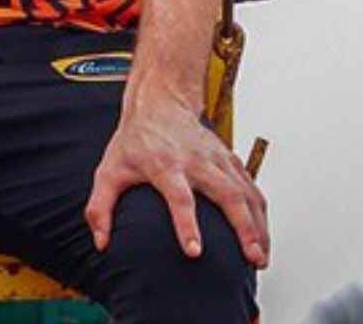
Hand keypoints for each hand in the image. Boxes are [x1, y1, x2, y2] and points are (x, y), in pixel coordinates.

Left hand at [85, 98, 268, 267]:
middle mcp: (196, 161)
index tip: (194, 251)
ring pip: (247, 193)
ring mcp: (217, 159)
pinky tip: (263, 237)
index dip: (186, 224)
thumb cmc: (135, 140)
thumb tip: (101, 242)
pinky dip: (261, 214)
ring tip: (260, 258)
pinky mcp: (230, 159)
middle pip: (227, 195)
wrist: (160, 102)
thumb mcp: (109, 170)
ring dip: (258, 227)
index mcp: (165, 164)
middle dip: (243, 229)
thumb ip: (100, 207)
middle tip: (251, 259)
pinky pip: (252, 188)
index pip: (180, 197)